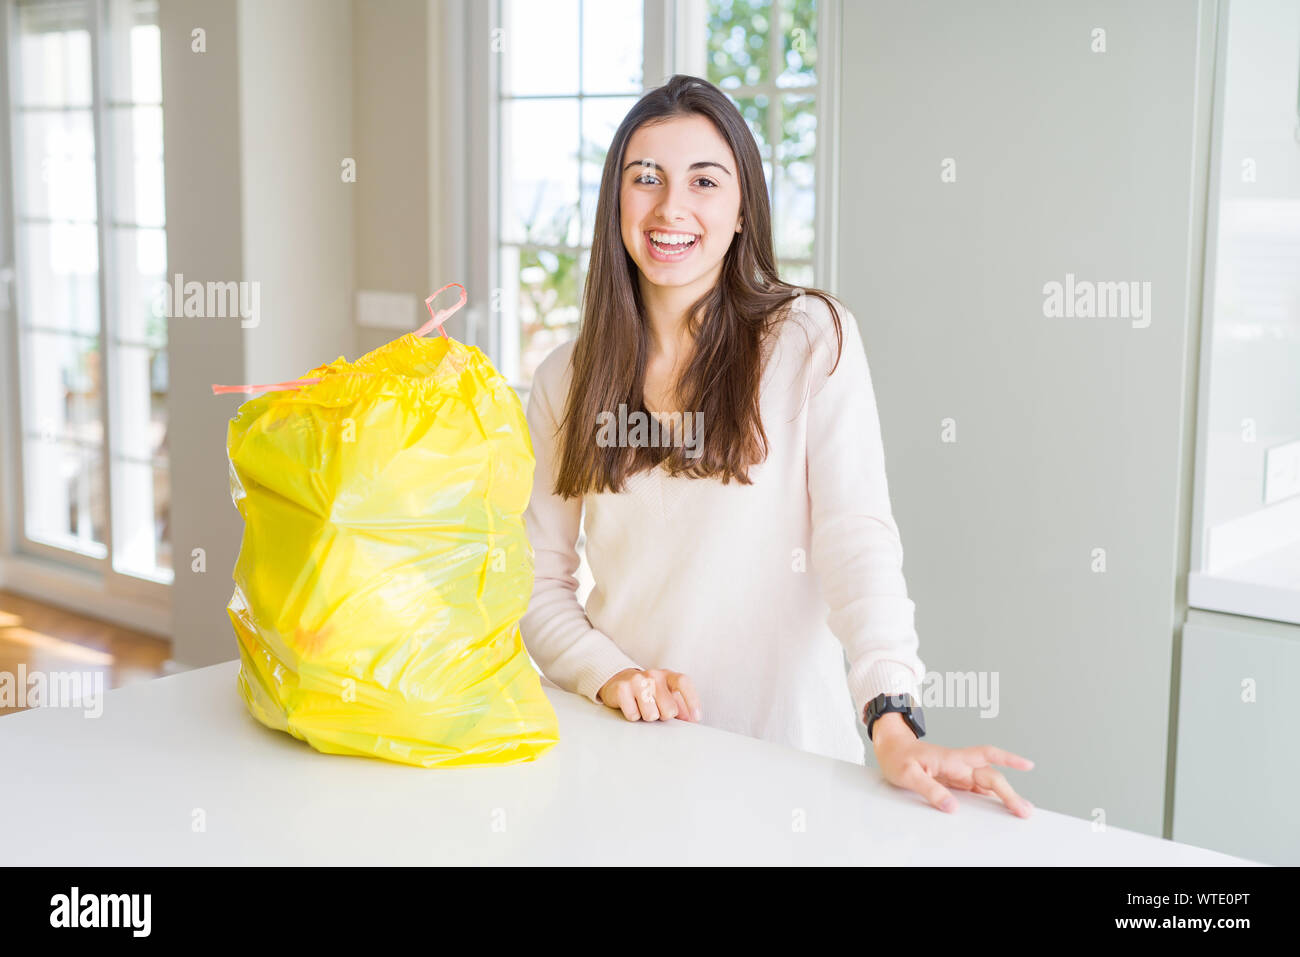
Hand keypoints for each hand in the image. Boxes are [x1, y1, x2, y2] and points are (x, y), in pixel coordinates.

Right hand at [598, 668, 700, 722]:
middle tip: (656, 709)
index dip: (692, 700)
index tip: (696, 718)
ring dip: (647, 717)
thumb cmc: (648, 692)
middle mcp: (653, 675)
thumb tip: (693, 719)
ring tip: (643, 708)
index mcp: (668, 676)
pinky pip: (633, 715)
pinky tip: (631, 706)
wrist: (619, 681)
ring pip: (651, 715)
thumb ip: (680, 706)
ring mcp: (637, 680)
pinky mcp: (622, 689)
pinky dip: (633, 716)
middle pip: (669, 710)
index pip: (683, 683)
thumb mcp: (666, 694)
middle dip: (663, 716)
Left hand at [871, 715, 1033, 816]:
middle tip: (1025, 811)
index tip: (1027, 765)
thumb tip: (951, 807)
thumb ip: (929, 790)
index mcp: (951, 758)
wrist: (891, 747)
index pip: (985, 755)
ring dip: (1005, 795)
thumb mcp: (907, 775)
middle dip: (1010, 792)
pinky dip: (991, 796)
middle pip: (991, 776)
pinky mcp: (955, 779)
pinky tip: (1000, 806)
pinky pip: (977, 788)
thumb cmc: (898, 757)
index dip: (1008, 759)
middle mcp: (959, 764)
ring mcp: (958, 772)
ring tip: (1020, 810)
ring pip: (988, 782)